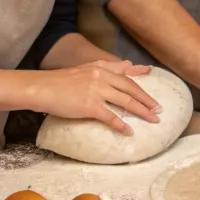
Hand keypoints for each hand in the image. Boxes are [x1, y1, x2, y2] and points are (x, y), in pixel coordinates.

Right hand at [32, 60, 159, 135]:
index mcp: (99, 67)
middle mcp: (101, 76)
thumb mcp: (81, 70)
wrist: (41, 88)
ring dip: (142, 111)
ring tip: (153, 119)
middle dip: (146, 98)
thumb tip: (117, 68)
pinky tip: (129, 132)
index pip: (124, 70)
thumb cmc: (58, 81)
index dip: (139, 72)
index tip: (151, 72)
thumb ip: (99, 69)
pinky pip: (110, 117)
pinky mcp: (89, 105)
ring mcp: (96, 90)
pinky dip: (121, 125)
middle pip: (130, 87)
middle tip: (159, 108)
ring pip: (126, 101)